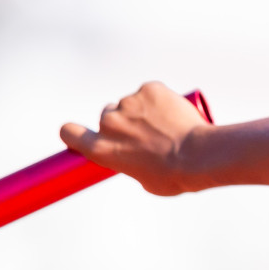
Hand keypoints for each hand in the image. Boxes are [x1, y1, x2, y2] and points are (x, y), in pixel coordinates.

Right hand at [62, 82, 208, 195]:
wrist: (199, 156)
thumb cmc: (175, 176)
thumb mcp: (143, 180)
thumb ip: (129, 162)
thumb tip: (134, 155)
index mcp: (101, 149)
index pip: (69, 132)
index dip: (76, 132)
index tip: (86, 134)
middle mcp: (109, 123)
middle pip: (107, 115)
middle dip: (124, 122)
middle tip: (149, 134)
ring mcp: (129, 103)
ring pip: (131, 103)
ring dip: (144, 111)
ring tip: (169, 128)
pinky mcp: (149, 89)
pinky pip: (151, 92)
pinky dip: (160, 100)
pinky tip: (175, 114)